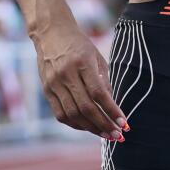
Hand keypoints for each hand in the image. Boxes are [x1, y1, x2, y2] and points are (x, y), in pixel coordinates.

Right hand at [33, 22, 127, 140]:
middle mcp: (66, 74)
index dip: (111, 110)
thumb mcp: (97, 57)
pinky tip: (88, 127)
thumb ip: (104, 82)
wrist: (51, 34)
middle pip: (86, 107)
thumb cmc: (79, 45)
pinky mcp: (46, 90)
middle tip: (116, 135)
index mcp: (82, 63)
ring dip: (90, 128)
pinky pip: (61, 114)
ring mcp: (54, 83)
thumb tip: (112, 107)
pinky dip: (75, 124)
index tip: (124, 123)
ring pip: (73, 114)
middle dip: (103, 124)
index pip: (98, 93)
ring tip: (105, 134)